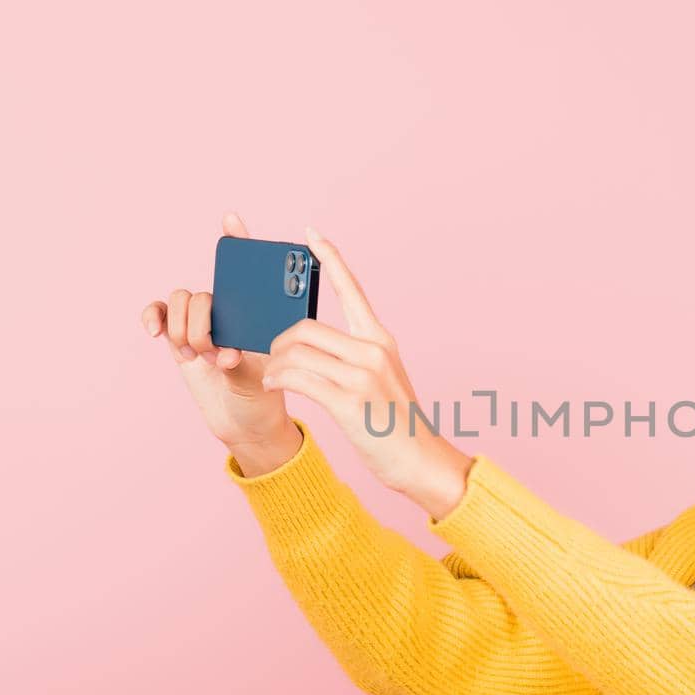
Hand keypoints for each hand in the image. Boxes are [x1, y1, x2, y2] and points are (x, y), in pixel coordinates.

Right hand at [141, 212, 293, 450]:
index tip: (230, 220)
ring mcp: (200, 320)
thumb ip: (242, 359)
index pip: (248, 268)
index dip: (238, 241)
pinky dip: (152, 317)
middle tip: (215, 354)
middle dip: (204, 325)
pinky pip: (158, 313)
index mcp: (256, 311)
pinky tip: (153, 332)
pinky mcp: (177, 334)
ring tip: (197, 358)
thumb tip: (225, 353)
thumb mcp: (264, 374)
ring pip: (180, 301)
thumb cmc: (264, 393)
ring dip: (184, 330)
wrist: (244, 420)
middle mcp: (228, 309)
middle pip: (204, 293)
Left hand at [261, 226, 473, 513]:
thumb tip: (309, 346)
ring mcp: (362, 375)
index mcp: (381, 340)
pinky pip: (298, 378)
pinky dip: (278, 378)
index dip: (329, 258)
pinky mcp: (349, 402)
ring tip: (272, 377)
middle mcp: (373, 351)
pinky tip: (274, 385)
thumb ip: (355, 357)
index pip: (351, 289)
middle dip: (279, 342)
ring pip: (296, 352)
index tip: (310, 233)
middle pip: (305, 327)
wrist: (422, 461)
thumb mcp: (383, 379)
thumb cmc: (397, 425)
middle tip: (273, 360)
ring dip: (274, 364)